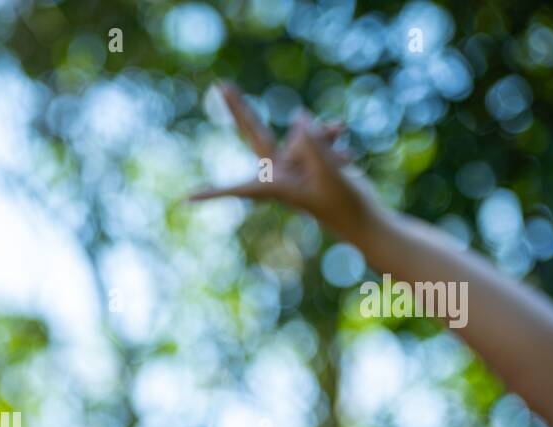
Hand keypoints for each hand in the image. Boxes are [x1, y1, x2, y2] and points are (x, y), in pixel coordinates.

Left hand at [190, 82, 383, 240]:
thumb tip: (298, 116)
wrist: (363, 216)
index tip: (189, 198)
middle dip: (240, 109)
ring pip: (305, 135)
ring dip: (326, 139)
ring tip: (343, 159)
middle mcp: (279, 171)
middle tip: (222, 85)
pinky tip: (348, 155)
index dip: (216, 194)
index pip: (241, 187)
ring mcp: (294, 162)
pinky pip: (319, 136)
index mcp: (277, 185)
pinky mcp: (310, 157)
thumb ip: (313, 143)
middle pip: (255, 132)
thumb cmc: (343, 202)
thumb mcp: (328, 171)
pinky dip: (333, 139)